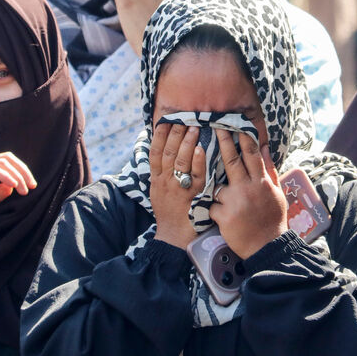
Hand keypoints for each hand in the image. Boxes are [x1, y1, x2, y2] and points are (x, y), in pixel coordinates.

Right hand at [0, 152, 35, 225]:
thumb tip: (12, 186)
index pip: (5, 162)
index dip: (21, 171)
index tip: (31, 186)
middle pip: (6, 158)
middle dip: (23, 171)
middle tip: (32, 186)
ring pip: (1, 162)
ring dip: (17, 175)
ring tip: (24, 189)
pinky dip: (5, 176)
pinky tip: (13, 185)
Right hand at [149, 124, 205, 248]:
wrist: (173, 238)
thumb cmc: (169, 214)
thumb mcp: (159, 192)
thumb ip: (162, 174)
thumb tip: (164, 155)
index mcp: (156, 179)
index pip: (155, 152)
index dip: (159, 135)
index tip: (164, 120)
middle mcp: (164, 181)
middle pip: (167, 152)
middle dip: (174, 133)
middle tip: (183, 117)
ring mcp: (177, 187)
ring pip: (179, 160)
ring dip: (186, 141)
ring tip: (193, 126)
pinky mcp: (191, 195)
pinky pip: (194, 175)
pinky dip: (196, 161)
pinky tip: (200, 149)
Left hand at [208, 130, 287, 258]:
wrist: (266, 247)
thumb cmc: (273, 219)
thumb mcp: (276, 192)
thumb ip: (269, 169)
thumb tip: (265, 148)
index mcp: (262, 182)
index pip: (252, 154)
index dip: (243, 138)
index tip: (235, 124)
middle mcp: (248, 188)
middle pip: (232, 160)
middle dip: (222, 142)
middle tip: (213, 127)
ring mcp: (234, 201)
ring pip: (217, 185)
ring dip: (217, 190)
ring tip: (221, 198)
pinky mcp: (223, 215)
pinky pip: (211, 205)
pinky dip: (213, 210)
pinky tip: (219, 217)